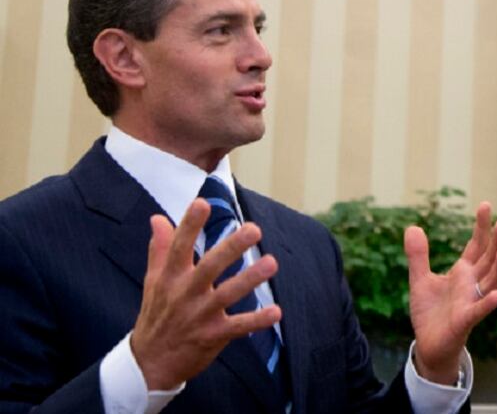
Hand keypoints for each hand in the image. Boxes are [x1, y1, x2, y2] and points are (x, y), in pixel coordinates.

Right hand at [130, 199, 280, 389]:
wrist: (149, 364)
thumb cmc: (156, 315)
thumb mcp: (153, 281)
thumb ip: (159, 248)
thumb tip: (158, 218)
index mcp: (170, 277)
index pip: (179, 246)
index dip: (189, 225)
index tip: (202, 203)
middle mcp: (185, 294)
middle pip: (210, 267)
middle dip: (231, 248)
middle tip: (254, 229)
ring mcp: (199, 315)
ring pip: (228, 294)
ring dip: (250, 279)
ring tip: (272, 263)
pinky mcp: (213, 336)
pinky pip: (238, 327)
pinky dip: (257, 320)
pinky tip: (276, 311)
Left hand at [405, 202, 496, 384]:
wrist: (429, 345)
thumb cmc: (430, 313)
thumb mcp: (420, 279)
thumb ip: (418, 255)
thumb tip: (412, 227)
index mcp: (463, 272)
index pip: (476, 245)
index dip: (481, 227)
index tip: (486, 205)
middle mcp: (472, 284)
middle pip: (488, 259)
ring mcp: (471, 302)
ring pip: (491, 282)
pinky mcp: (465, 321)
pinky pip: (478, 311)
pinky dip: (487, 303)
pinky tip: (496, 295)